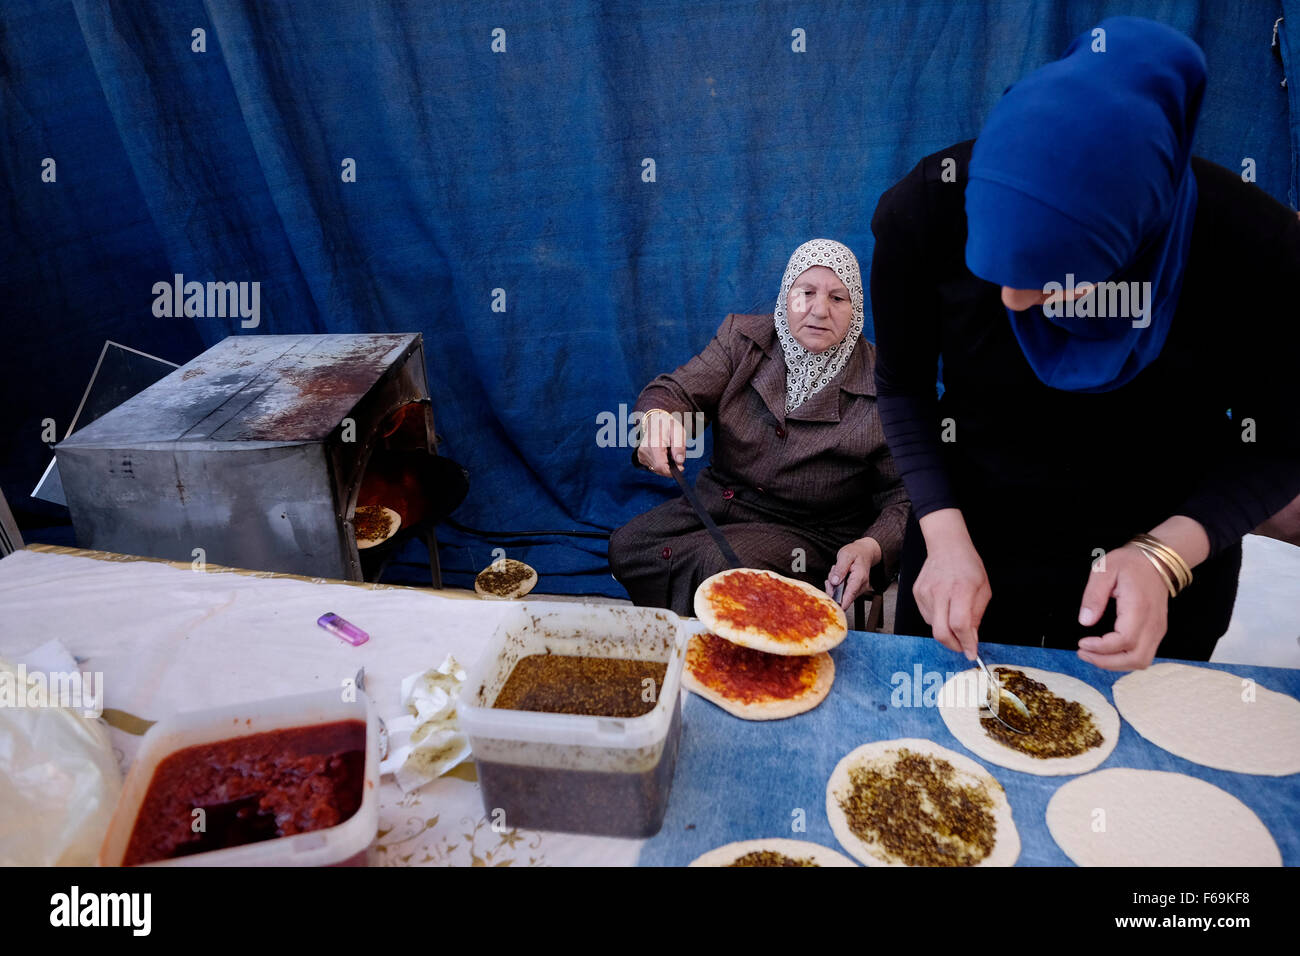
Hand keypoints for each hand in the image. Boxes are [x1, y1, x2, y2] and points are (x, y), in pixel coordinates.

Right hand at [636, 410, 685, 476]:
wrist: (655, 420)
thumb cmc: (668, 425)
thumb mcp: (679, 432)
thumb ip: (679, 447)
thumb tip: (679, 461)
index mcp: (654, 443)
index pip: (660, 466)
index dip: (671, 471)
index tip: (681, 467)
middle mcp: (644, 450)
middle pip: (659, 469)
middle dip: (670, 467)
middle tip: (676, 456)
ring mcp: (641, 454)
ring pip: (656, 469)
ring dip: (665, 465)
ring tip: (669, 452)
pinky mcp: (640, 457)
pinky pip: (652, 466)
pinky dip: (660, 463)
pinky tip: (663, 454)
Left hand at [825, 537, 880, 610]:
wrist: (864, 552)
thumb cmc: (855, 552)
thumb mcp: (845, 556)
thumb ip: (840, 569)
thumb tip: (835, 582)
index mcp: (859, 578)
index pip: (849, 596)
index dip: (838, 603)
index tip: (829, 603)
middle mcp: (861, 586)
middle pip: (842, 597)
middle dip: (833, 587)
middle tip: (833, 573)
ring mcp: (859, 589)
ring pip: (841, 595)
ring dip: (834, 585)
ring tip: (837, 571)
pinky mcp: (855, 590)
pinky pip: (842, 592)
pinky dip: (837, 585)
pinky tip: (838, 576)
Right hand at [914, 509, 988, 658]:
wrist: (946, 546)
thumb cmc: (968, 566)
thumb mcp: (983, 590)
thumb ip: (977, 616)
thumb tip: (970, 640)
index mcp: (961, 590)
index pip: (960, 625)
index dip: (966, 643)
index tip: (971, 653)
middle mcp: (940, 592)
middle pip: (941, 632)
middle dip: (953, 645)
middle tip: (962, 647)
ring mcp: (925, 593)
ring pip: (933, 626)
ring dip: (947, 629)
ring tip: (955, 614)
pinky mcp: (917, 593)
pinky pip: (927, 616)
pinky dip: (938, 619)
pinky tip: (944, 605)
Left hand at [1076, 544, 1169, 670]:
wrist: (1157, 561)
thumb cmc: (1130, 563)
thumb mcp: (1104, 570)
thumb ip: (1093, 596)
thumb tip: (1085, 622)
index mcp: (1139, 608)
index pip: (1124, 640)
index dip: (1101, 648)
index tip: (1082, 643)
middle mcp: (1153, 624)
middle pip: (1135, 658)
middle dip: (1106, 662)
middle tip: (1083, 653)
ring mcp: (1158, 630)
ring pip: (1141, 661)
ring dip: (1115, 664)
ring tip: (1092, 654)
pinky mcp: (1156, 632)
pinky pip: (1143, 655)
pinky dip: (1124, 659)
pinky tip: (1106, 652)